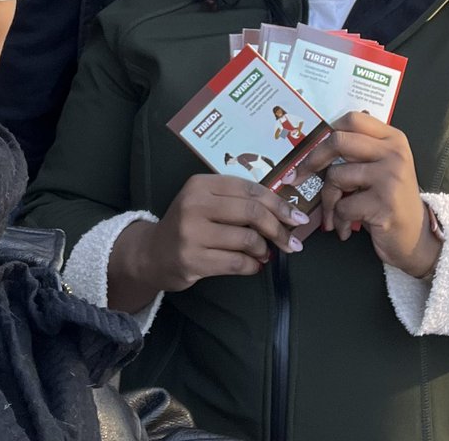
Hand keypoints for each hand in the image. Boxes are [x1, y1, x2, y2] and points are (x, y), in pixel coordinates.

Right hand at [108, 174, 309, 311]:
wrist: (152, 254)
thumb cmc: (189, 224)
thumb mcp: (207, 202)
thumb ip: (237, 200)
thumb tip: (283, 210)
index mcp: (201, 184)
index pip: (250, 189)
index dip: (278, 203)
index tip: (297, 216)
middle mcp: (194, 204)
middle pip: (251, 212)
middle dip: (278, 228)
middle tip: (292, 241)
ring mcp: (191, 233)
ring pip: (246, 238)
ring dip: (264, 249)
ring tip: (266, 253)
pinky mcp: (192, 260)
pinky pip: (236, 262)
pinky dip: (252, 265)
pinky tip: (255, 266)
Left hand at [285, 112, 439, 278]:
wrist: (416, 239)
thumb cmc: (390, 201)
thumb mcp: (382, 167)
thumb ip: (359, 151)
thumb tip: (316, 144)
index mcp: (392, 138)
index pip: (353, 119)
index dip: (326, 132)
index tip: (312, 149)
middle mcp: (394, 153)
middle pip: (338, 141)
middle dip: (312, 161)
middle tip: (299, 176)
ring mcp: (390, 177)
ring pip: (336, 176)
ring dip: (328, 200)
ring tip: (334, 215)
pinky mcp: (384, 203)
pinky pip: (343, 206)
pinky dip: (338, 220)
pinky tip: (346, 229)